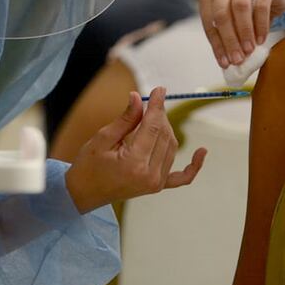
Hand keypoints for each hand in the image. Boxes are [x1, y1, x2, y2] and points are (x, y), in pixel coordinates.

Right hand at [64, 87, 206, 212]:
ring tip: (152, 118)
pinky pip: (181, 177)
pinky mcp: (157, 186)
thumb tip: (138, 97)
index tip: (159, 90)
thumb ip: (125, 119)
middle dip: (159, 115)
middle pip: (164, 134)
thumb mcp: (102, 138)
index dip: (157, 105)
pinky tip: (202, 152)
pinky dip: (193, 166)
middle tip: (151, 101)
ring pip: (171, 146)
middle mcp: (149, 175)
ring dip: (166, 129)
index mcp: (134, 163)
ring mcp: (155, 183)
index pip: (152, 127)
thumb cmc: (87, 166)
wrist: (83, 194)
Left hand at [198, 0, 284, 67]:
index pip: (209, 21)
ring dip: (244, 32)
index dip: (216, 44)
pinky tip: (261, 40)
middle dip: (229, 39)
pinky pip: (261, 5)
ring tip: (249, 50)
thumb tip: (228, 63)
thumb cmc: (248, 11)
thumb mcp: (234, 23)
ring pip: (240, 7)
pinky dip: (261, 25)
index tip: (225, 63)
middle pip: (222, 13)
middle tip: (238, 59)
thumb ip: (229, 38)